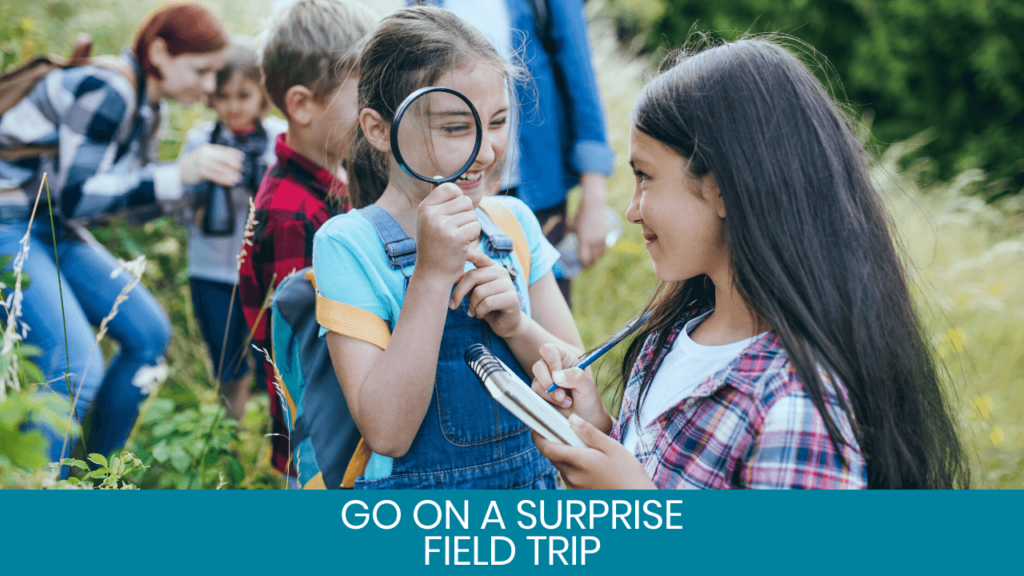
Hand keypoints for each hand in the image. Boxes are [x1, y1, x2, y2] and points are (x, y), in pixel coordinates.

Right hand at [178, 144, 243, 186]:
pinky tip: (231, 182)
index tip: (242, 159)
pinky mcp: (201, 172)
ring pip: (222, 169)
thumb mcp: (204, 155)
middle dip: (235, 165)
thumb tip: (234, 160)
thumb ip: (216, 156)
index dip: (235, 154)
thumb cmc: (194, 164)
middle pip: (226, 159)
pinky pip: (217, 176)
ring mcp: (203, 162)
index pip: (225, 150)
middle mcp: (206, 153)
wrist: (178, 171)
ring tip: (238, 178)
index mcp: (208, 148)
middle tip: (241, 170)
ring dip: (232, 174)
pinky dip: (225, 180)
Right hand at [415, 183, 480, 282]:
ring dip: (470, 227)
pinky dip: (473, 237)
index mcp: (424, 207)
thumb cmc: (434, 246)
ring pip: (472, 215)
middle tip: (455, 231)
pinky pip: (475, 227)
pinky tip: (462, 246)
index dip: (458, 200)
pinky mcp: (455, 238)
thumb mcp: (429, 220)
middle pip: (465, 201)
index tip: (452, 215)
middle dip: (466, 216)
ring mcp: (442, 226)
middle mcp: (431, 214)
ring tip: (457, 239)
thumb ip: (436, 199)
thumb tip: (439, 176)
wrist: (432, 274)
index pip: (451, 188)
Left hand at [450, 249, 521, 337]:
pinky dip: (479, 312)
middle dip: (459, 293)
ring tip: (473, 312)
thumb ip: (464, 282)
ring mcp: (508, 284)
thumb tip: (449, 274)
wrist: (506, 324)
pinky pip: (487, 303)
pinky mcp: (512, 298)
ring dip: (472, 306)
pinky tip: (480, 315)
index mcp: (491, 267)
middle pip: (473, 276)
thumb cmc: (487, 306)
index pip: (478, 256)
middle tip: (452, 306)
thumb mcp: (473, 292)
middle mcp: (501, 271)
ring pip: (479, 292)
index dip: (467, 253)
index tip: (452, 252)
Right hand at [530, 343, 611, 432]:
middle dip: (548, 382)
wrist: (586, 419)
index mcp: (564, 358)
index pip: (549, 350)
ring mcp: (544, 381)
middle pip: (538, 366)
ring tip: (567, 402)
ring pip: (535, 382)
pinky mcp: (540, 395)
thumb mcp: (588, 386)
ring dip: (550, 394)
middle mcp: (552, 368)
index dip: (551, 362)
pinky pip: (535, 395)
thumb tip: (557, 376)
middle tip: (562, 394)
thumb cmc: (588, 399)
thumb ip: (576, 376)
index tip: (559, 376)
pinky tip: (561, 405)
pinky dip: (548, 401)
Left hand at [532, 415, 655, 489]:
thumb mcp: (612, 447)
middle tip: (563, 428)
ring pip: (560, 465)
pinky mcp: (578, 493)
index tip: (537, 423)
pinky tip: (589, 461)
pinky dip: (572, 465)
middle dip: (553, 441)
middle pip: (552, 455)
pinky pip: (568, 475)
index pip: (546, 447)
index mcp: (578, 461)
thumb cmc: (628, 472)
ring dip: (564, 454)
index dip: (538, 434)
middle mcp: (571, 476)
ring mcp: (574, 486)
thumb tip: (571, 419)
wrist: (636, 499)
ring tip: (582, 445)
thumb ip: (589, 433)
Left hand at [572, 174, 607, 267]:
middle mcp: (593, 241)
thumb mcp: (571, 225)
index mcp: (584, 240)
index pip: (585, 258)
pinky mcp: (606, 235)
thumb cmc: (580, 216)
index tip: (582, 266)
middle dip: (590, 263)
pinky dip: (601, 252)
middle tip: (587, 265)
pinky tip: (598, 253)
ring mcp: (601, 238)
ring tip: (593, 261)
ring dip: (597, 259)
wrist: (593, 206)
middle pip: (593, 258)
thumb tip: (563, 237)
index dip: (584, 264)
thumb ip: (567, 232)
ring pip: (600, 254)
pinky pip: (604, 248)